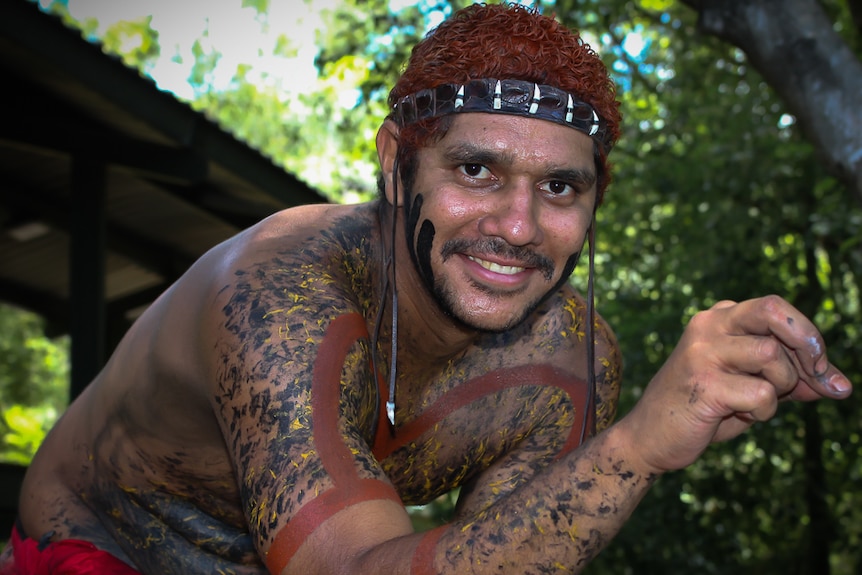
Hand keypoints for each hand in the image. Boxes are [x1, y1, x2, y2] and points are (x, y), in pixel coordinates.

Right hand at [619, 295, 851, 474]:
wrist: (651, 437)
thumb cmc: (704, 409)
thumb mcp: (751, 387)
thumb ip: (790, 380)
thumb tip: (840, 386)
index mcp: (718, 319)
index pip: (776, 307)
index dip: (808, 337)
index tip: (822, 369)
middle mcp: (708, 327)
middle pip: (773, 310)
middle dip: (808, 344)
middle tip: (818, 372)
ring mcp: (702, 353)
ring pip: (772, 355)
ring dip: (780, 387)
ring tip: (758, 403)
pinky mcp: (703, 384)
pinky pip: (762, 394)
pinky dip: (763, 412)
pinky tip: (739, 415)